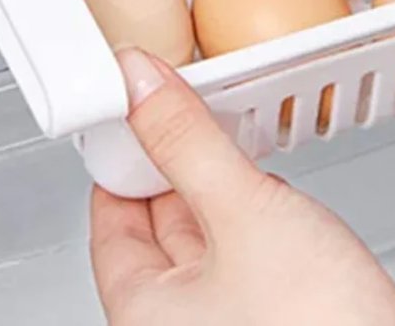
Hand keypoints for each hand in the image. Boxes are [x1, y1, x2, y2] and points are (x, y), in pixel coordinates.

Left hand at [90, 49, 394, 325]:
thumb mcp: (244, 212)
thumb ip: (191, 144)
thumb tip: (142, 91)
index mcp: (145, 313)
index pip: (110, 223)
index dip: (124, 159)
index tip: (139, 113)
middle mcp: (183, 324)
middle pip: (161, 230)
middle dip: (177, 168)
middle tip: (189, 113)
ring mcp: (234, 320)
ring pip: (214, 241)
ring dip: (225, 191)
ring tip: (238, 145)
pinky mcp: (281, 314)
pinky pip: (256, 255)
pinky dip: (263, 219)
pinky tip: (283, 197)